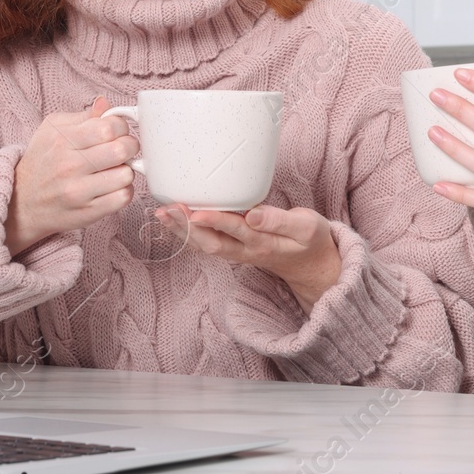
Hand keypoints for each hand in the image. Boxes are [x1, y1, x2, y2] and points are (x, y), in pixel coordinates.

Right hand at [6, 97, 138, 255]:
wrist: (22, 202)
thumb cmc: (42, 162)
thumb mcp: (52, 130)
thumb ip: (83, 116)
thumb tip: (105, 104)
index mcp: (62, 140)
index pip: (109, 127)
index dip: (121, 127)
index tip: (117, 132)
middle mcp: (69, 166)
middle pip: (122, 150)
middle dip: (130, 146)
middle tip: (123, 149)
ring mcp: (79, 192)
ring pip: (126, 175)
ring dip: (126, 170)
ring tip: (114, 169)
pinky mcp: (88, 212)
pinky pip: (123, 197)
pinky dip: (124, 190)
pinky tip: (112, 186)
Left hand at [157, 204, 341, 313]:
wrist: (311, 265)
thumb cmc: (310, 240)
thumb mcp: (306, 227)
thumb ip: (280, 221)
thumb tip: (253, 214)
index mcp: (264, 243)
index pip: (236, 231)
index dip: (215, 221)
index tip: (196, 210)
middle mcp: (246, 251)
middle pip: (211, 242)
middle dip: (187, 227)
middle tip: (168, 209)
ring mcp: (238, 253)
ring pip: (205, 245)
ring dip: (182, 231)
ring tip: (162, 213)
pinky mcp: (234, 249)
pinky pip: (207, 244)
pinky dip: (188, 233)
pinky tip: (174, 221)